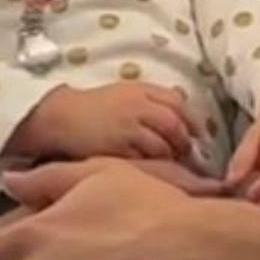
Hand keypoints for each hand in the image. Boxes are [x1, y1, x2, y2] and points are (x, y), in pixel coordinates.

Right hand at [39, 81, 200, 161]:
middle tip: (186, 155)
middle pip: (174, 124)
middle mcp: (137, 105)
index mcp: (140, 90)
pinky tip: (148, 169)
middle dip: (184, 142)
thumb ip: (150, 102)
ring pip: (163, 145)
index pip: (178, 102)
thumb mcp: (124, 94)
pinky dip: (151, 166)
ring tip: (168, 166)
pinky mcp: (118, 147)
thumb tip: (181, 122)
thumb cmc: (94, 107)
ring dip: (169, 157)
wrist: (61, 117)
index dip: (192, 120)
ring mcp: (128, 127)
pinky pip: (145, 160)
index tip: (198, 135)